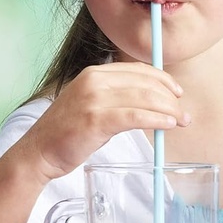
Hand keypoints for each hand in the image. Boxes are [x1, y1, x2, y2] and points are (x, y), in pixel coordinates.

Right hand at [21, 62, 188, 180]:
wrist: (38, 152)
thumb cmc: (68, 132)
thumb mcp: (93, 103)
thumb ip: (118, 97)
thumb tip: (154, 101)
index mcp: (95, 73)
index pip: (139, 70)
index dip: (163, 80)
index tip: (178, 93)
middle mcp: (94, 81)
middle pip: (146, 83)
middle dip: (170, 99)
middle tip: (184, 114)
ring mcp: (94, 99)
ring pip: (145, 98)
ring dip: (169, 110)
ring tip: (181, 122)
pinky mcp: (96, 120)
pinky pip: (136, 116)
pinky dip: (157, 120)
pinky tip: (167, 126)